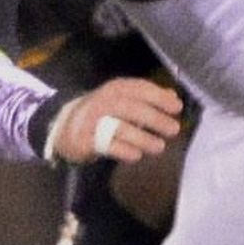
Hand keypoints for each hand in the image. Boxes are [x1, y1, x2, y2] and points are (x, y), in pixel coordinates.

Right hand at [44, 78, 184, 165]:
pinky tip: (136, 156)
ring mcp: (91, 120)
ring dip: (141, 137)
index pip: (138, 88)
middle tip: (174, 129)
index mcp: (115, 89)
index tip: (177, 107)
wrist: (66, 127)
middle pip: (129, 107)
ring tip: (159, 147)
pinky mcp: (83, 139)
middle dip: (153, 117)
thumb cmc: (105, 113)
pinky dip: (122, 150)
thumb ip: (148, 98)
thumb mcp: (124, 100)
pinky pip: (105, 144)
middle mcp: (102, 101)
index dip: (158, 97)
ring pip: (118, 127)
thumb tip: (173, 96)